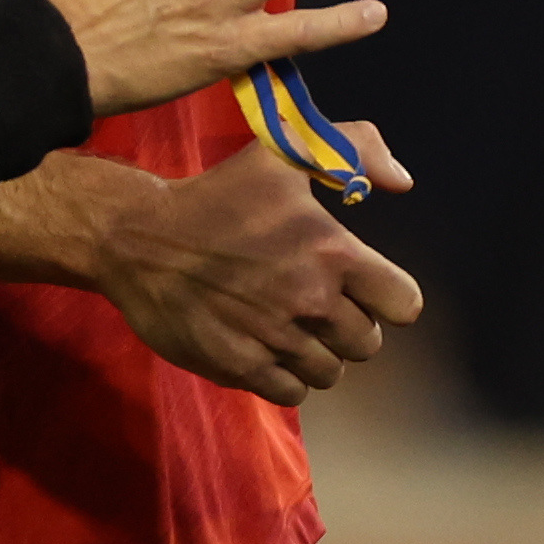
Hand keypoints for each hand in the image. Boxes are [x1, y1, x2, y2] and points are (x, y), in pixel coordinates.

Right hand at [86, 138, 423, 406]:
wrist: (139, 239)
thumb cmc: (217, 196)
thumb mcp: (283, 153)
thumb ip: (354, 150)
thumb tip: (402, 182)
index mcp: (332, 251)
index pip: (403, 305)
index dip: (387, 298)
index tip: (362, 288)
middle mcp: (311, 300)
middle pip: (366, 343)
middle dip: (346, 325)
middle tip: (312, 304)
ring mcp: (276, 338)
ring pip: (329, 372)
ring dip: (315, 353)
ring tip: (285, 325)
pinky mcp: (241, 367)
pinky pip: (291, 393)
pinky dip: (282, 376)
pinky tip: (262, 346)